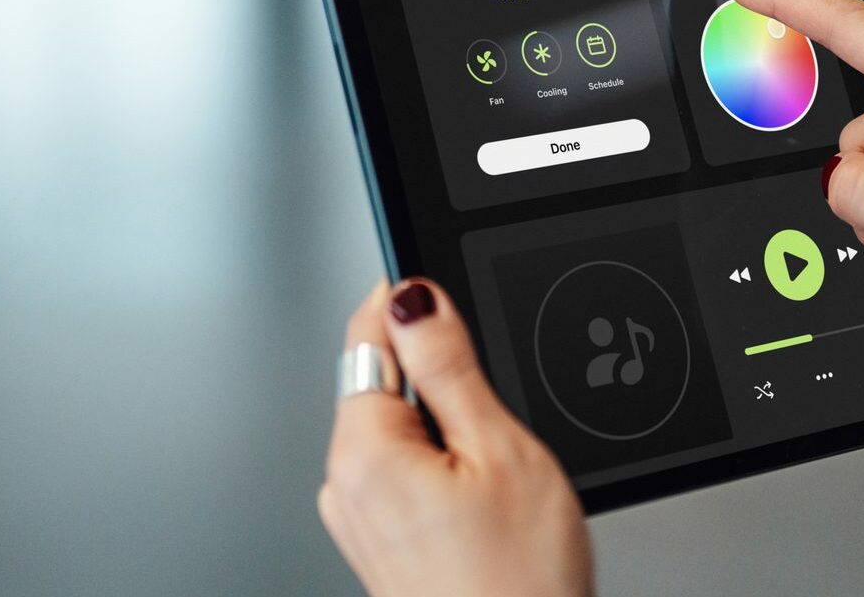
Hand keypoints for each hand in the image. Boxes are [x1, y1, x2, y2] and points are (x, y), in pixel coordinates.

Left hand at [320, 277, 591, 596]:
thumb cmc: (516, 585)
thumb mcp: (501, 448)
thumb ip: (449, 365)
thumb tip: (416, 298)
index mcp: (363, 453)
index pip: (366, 335)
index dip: (412, 303)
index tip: (447, 295)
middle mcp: (346, 487)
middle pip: (385, 383)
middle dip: (442, 380)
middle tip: (500, 416)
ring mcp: (362, 521)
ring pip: (402, 431)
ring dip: (449, 429)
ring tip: (500, 476)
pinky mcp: (385, 546)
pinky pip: (408, 475)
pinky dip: (447, 469)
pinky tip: (489, 504)